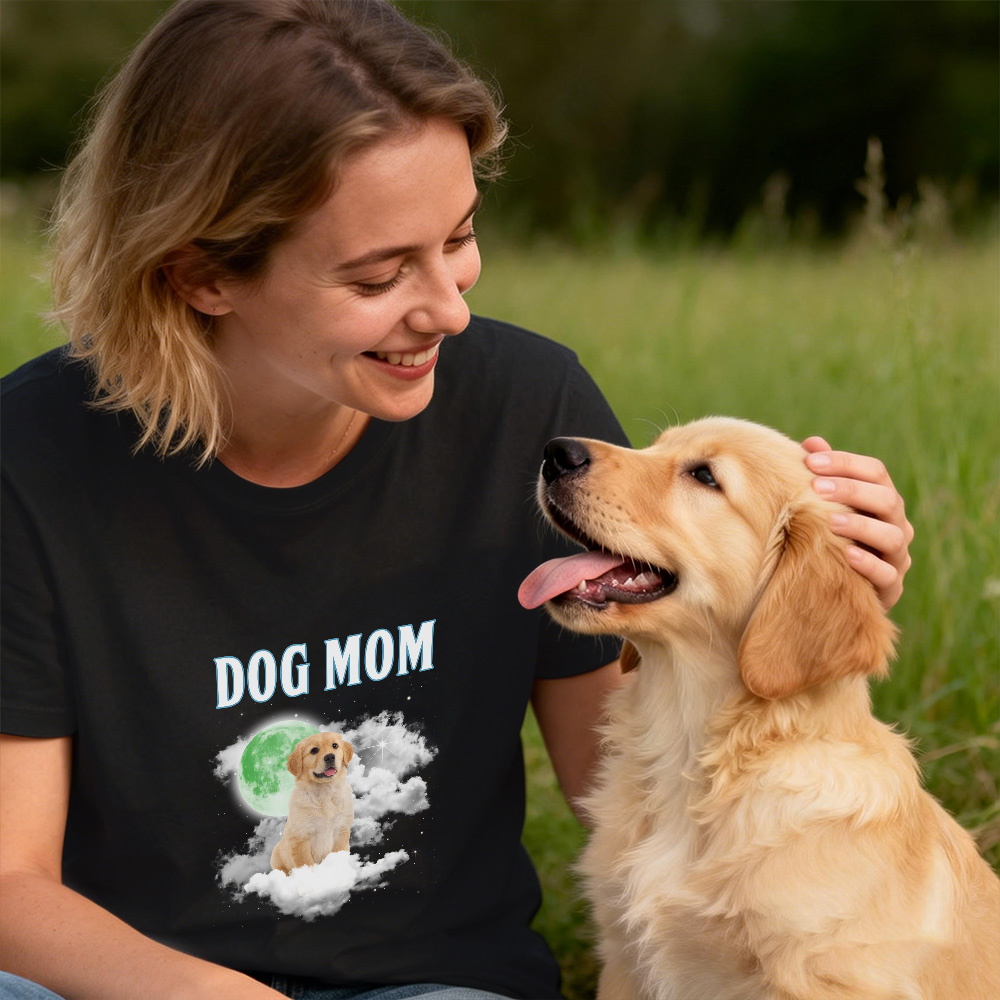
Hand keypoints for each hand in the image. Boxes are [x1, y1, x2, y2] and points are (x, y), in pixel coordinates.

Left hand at [802, 437, 913, 609]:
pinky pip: (888, 575)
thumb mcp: (825, 506)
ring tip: (832, 522)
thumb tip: (811, 443)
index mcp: (883, 499)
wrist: (837, 587)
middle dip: (852, 491)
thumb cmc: (830, 535)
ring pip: (892, 537)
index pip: (876, 472)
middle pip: (887, 500)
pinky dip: (870, 565)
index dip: (845, 463)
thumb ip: (822, 476)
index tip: (809, 461)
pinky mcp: (891, 587)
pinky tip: (848, 556)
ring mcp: (897, 556)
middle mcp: (897, 524)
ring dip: (862, 527)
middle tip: (816, 487)